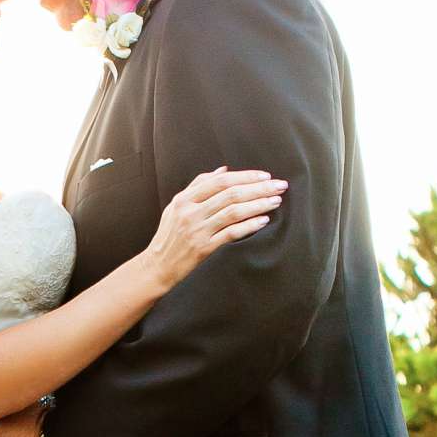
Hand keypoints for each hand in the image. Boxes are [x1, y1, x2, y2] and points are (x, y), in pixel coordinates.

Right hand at [146, 165, 285, 292]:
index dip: (245, 176)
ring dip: (258, 205)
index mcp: (185, 199)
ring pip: (233, 212)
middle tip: (280, 186)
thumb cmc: (168, 236)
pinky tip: (263, 221)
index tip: (265, 176)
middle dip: (259, 188)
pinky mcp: (203, 248)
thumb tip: (223, 169)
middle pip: (231, 194)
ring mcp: (197, 230)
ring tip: (275, 201)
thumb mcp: (176, 206)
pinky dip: (249, 226)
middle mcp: (191, 212)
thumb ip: (198, 186)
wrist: (157, 266)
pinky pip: (231, 234)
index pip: (220, 181)